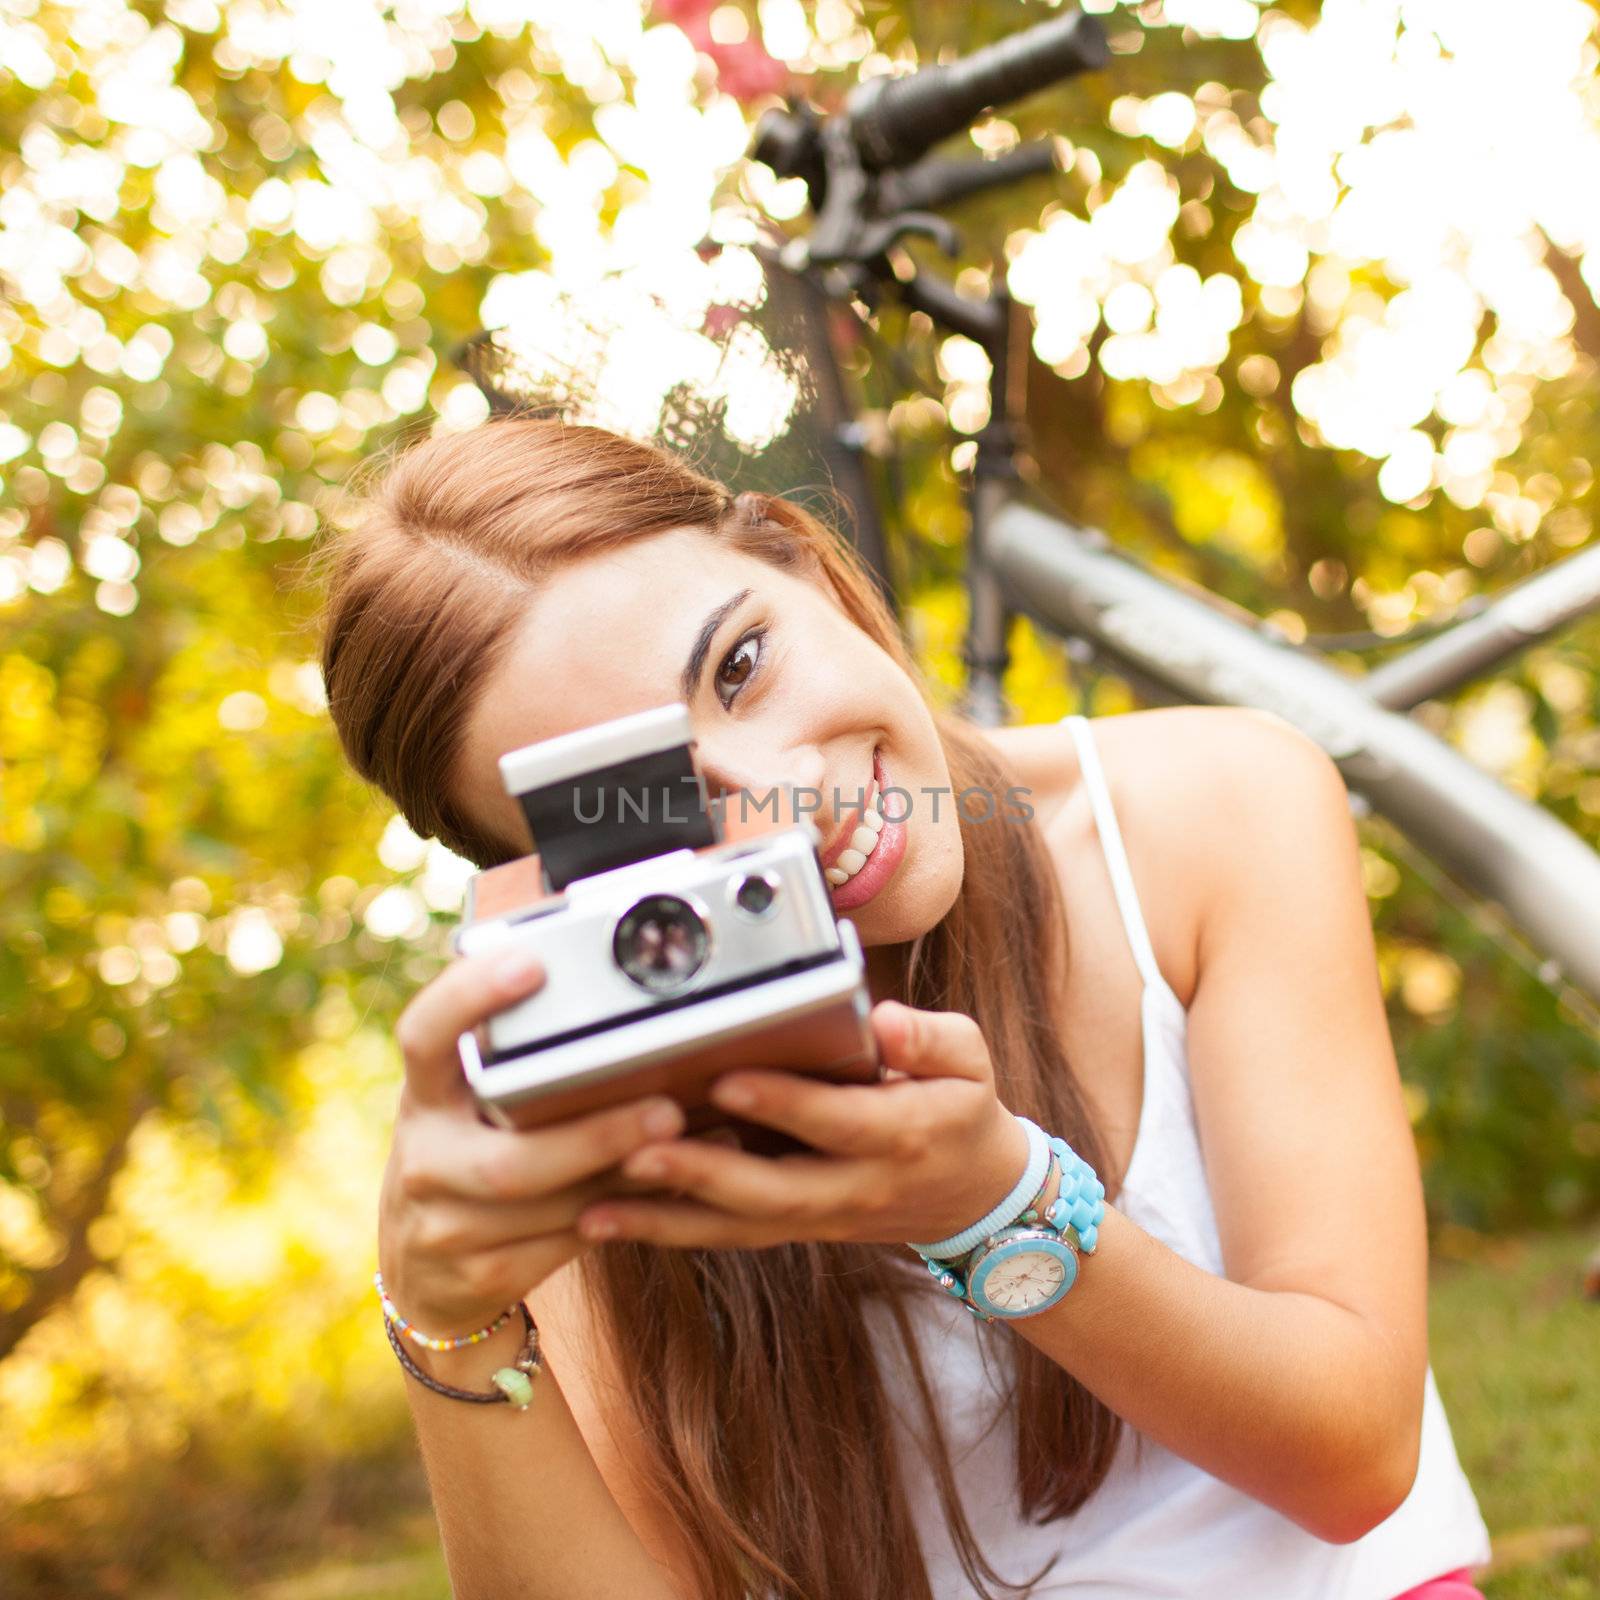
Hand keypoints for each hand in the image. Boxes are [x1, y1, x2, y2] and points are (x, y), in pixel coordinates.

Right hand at [378, 947, 689, 1336]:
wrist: (420, 1270)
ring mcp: (446, 1226)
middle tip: (668, 1112)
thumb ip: (513, 1062)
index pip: (425, 1036)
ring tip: (691, 1148)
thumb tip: (616, 993)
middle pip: (508, 1159)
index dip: (470, 998)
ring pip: (549, 1209)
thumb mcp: (469, 1104)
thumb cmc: (469, 1153)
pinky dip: (623, 1215)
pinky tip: (670, 1187)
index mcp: (425, 1095)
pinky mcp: (482, 1274)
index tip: (533, 964)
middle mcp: (425, 1159)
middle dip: (595, 1139)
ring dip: (626, 1179)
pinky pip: (565, 1244)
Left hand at [573, 1000, 1029, 1250]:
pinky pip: (730, 1236)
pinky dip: (672, 1231)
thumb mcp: (970, 1059)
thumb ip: (929, 1037)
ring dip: (668, 1220)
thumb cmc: (962, 1110)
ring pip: (740, 1228)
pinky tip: (613, 1221)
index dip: (782, 1104)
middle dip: (703, 1174)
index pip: (834, 1121)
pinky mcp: (797, 1228)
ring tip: (598, 1209)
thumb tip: (885, 1020)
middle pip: (773, 1192)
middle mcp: (854, 1186)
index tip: (727, 1080)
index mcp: (898, 1134)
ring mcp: (823, 1217)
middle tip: (638, 1152)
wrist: (977, 1196)